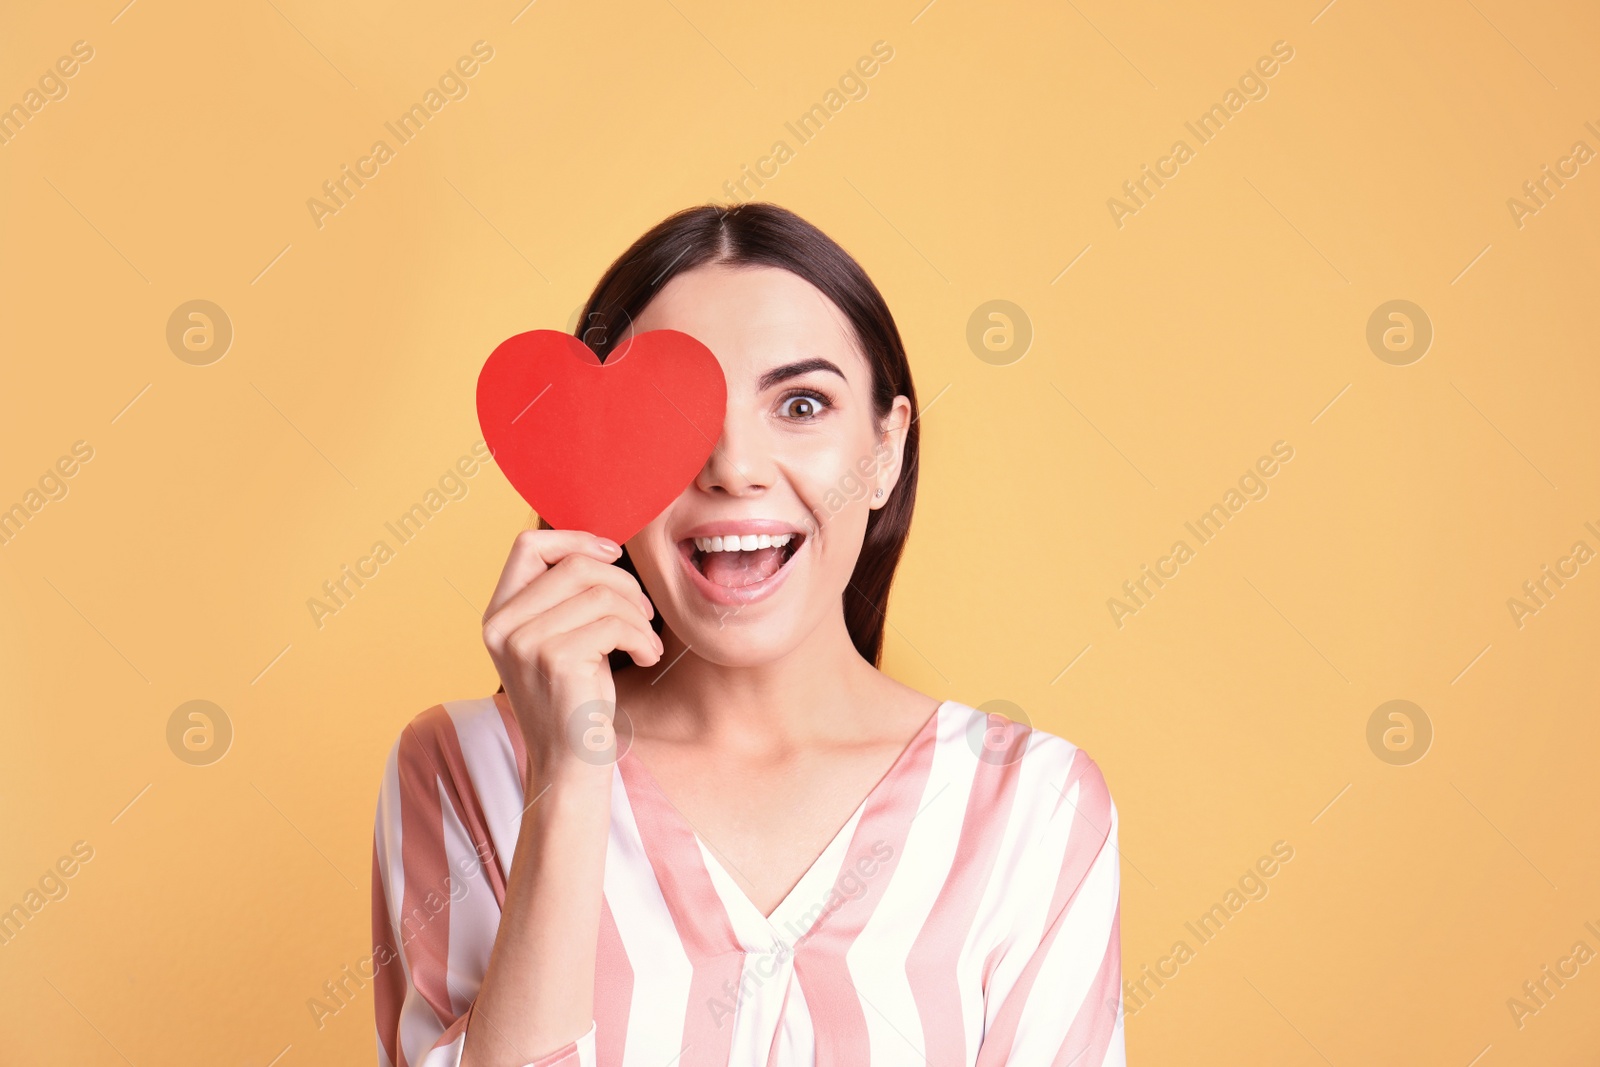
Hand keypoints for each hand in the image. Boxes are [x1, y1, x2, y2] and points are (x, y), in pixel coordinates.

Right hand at [481, 529, 661, 782]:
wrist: (569, 763)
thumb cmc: (574, 699)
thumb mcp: (559, 639)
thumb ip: (563, 598)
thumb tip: (602, 547)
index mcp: (498, 614)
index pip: (528, 546)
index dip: (576, 539)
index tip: (613, 554)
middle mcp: (502, 625)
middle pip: (575, 565)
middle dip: (622, 583)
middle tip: (642, 612)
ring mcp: (524, 642)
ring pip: (600, 594)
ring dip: (637, 616)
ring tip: (645, 642)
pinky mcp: (554, 659)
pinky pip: (614, 623)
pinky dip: (642, 637)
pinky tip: (646, 657)